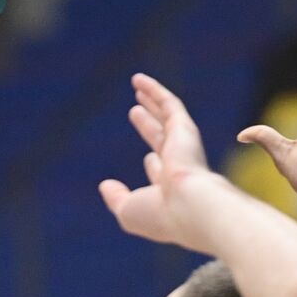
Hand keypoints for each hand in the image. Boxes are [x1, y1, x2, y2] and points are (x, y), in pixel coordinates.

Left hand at [99, 74, 220, 249]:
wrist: (192, 208)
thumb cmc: (161, 216)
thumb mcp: (129, 211)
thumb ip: (116, 198)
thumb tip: (104, 185)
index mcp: (172, 190)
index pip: (164, 174)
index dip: (155, 165)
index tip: (149, 159)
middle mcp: (181, 167)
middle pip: (163, 140)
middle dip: (151, 126)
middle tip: (136, 112)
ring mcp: (184, 146)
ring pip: (167, 117)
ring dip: (153, 101)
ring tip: (137, 86)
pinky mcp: (185, 129)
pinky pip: (168, 104)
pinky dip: (154, 90)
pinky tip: (138, 80)